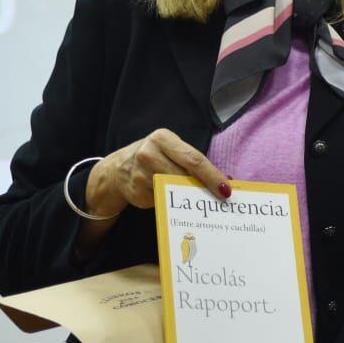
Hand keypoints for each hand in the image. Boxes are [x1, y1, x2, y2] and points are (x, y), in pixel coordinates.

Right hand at [86, 128, 230, 217]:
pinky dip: (174, 203)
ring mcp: (141, 174)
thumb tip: (224, 179)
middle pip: (185, 175)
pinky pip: (163, 200)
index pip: (193, 158)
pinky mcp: (137, 193)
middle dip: (205, 188)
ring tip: (203, 202)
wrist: (117, 170)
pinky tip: (179, 204)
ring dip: (191, 197)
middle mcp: (149, 154)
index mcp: (162, 138)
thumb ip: (191, 162)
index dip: (212, 175)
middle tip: (221, 199)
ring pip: (174, 190)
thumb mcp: (170, 151)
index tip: (226, 188)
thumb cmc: (154, 158)